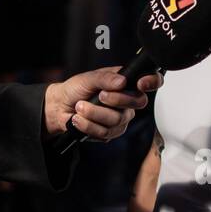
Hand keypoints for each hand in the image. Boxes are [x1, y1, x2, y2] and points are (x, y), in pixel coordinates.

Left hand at [43, 65, 162, 140]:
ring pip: (117, 120)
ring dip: (94, 113)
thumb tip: (121, 81)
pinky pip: (105, 133)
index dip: (152, 82)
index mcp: (125, 83)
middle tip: (99, 95)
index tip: (140, 84)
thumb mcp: (88, 78)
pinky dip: (88, 125)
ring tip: (79, 107)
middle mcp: (126, 101)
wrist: (59, 107)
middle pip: (137, 103)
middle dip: (115, 100)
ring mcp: (120, 118)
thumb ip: (104, 78)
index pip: (150, 81)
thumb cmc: (74, 89)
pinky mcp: (110, 133)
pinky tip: (79, 119)